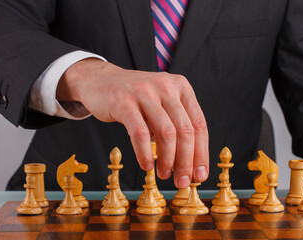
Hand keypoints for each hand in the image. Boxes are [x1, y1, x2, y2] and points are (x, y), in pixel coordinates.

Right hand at [57, 58, 208, 188]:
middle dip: (186, 161)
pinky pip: (140, 133)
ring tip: (164, 174)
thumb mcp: (161, 104)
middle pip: (185, 131)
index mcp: (181, 87)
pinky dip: (145, 153)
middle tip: (182, 181)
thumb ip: (176, 125)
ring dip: (168, 160)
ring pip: (166, 133)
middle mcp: (166, 86)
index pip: (199, 124)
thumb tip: (189, 164)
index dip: (201, 153)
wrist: (100, 81)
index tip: (200, 175)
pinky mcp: (124, 102)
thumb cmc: (135, 99)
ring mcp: (145, 92)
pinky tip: (147, 165)